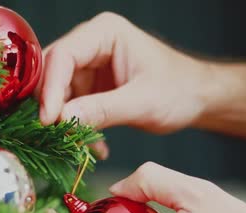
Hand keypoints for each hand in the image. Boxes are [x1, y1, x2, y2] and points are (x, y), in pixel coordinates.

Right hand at [38, 12, 210, 133]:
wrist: (197, 98)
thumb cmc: (179, 90)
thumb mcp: (142, 102)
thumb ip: (102, 110)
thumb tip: (63, 120)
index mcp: (104, 33)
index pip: (63, 56)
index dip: (51, 88)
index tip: (48, 120)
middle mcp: (91, 44)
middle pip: (52, 72)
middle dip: (52, 106)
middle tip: (55, 135)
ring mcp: (88, 66)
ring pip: (58, 93)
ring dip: (65, 122)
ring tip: (81, 146)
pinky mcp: (89, 86)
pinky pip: (69, 107)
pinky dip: (77, 128)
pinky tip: (94, 146)